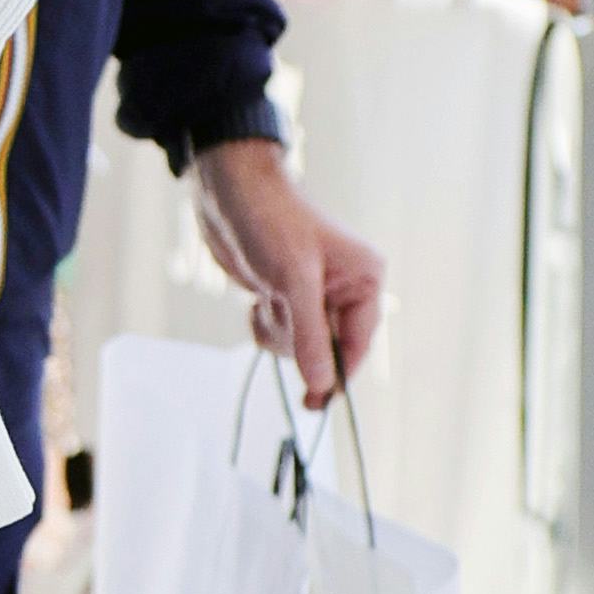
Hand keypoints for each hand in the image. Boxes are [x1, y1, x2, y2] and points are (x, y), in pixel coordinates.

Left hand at [193, 135, 384, 396]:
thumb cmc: (270, 221)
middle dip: (298, 342)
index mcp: (365, 279)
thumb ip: (311, 336)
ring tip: (267, 298)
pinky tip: (258, 300)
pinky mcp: (288, 298)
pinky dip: (265, 326)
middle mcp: (345, 290)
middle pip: (329, 350)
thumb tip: (323, 384)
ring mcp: (315, 297)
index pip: (359, 343)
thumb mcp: (293, 281)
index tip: (316, 400)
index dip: (337, 372)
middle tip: (276, 314)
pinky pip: (281, 335)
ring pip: (301, 347)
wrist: (228, 193)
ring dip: (278, 333)